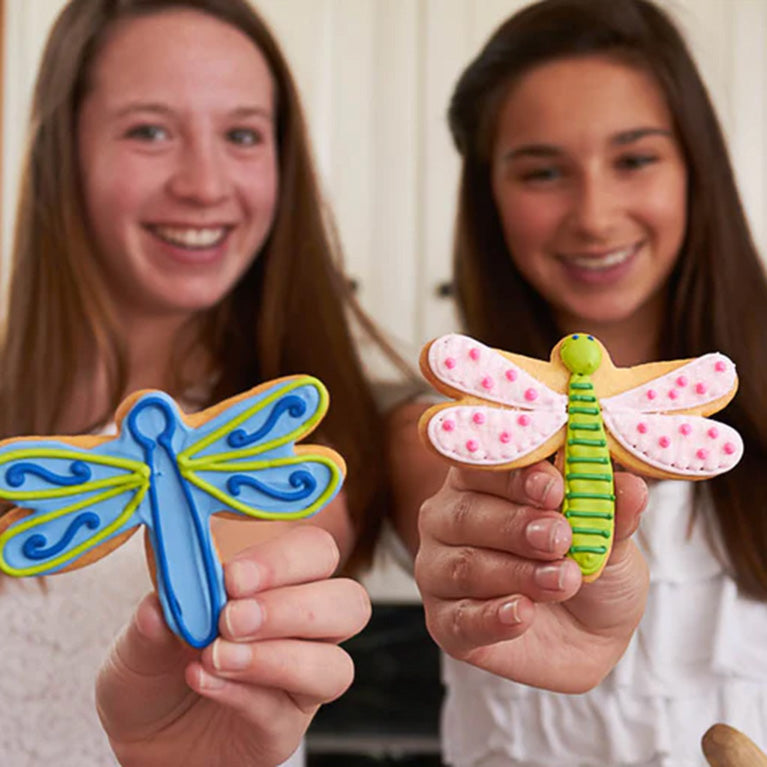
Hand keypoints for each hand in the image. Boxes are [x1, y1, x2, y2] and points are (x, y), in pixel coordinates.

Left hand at [96, 526, 370, 766]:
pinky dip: (242, 694)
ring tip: (216, 655)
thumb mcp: (143, 633)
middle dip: (292, 607)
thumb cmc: (155, 668)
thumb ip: (157, 616)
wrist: (141, 735)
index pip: (315, 552)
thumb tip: (162, 602)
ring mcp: (299, 681)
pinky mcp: (282, 728)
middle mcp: (304, 628)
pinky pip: (283, 711)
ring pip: (334, 665)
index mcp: (280, 582)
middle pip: (349, 603)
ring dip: (276, 657)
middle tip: (231, 619)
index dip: (284, 559)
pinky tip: (203, 680)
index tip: (232, 577)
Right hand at [415, 461, 648, 692]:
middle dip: (516, 525)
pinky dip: (493, 617)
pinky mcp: (446, 622)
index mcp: (482, 480)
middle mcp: (449, 519)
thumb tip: (629, 486)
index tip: (555, 488)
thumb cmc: (589, 566)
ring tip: (564, 580)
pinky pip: (460, 619)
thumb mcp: (611, 539)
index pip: (484, 465)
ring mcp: (439, 570)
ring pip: (464, 566)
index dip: (516, 475)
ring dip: (517, 572)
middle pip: (467, 513)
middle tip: (560, 537)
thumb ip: (610, 513)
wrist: (591, 636)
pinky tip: (523, 613)